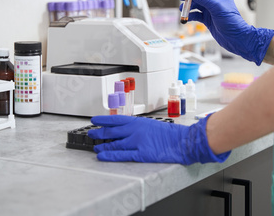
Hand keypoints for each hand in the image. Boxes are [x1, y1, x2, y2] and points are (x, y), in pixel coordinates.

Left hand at [87, 115, 229, 164]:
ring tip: (94, 146)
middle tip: (91, 133)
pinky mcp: (140, 154)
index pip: (115, 119)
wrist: (181, 141)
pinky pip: (121, 154)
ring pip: (114, 143)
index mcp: (137, 121)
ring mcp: (136, 142)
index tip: (94, 120)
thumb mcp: (150, 124)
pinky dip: (110, 155)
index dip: (102, 120)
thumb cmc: (169, 134)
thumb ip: (138, 126)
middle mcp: (134, 130)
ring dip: (102, 145)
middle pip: (112, 131)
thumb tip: (126, 129)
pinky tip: (101, 155)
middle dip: (100, 132)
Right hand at [177, 0, 273, 64]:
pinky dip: (190, 16)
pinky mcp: (207, 20)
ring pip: (196, 5)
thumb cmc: (232, 21)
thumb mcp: (215, 7)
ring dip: (188, 6)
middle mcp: (214, 2)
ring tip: (182, 8)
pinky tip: (186, 17)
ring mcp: (210, 11)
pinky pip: (196, 15)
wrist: (236, 38)